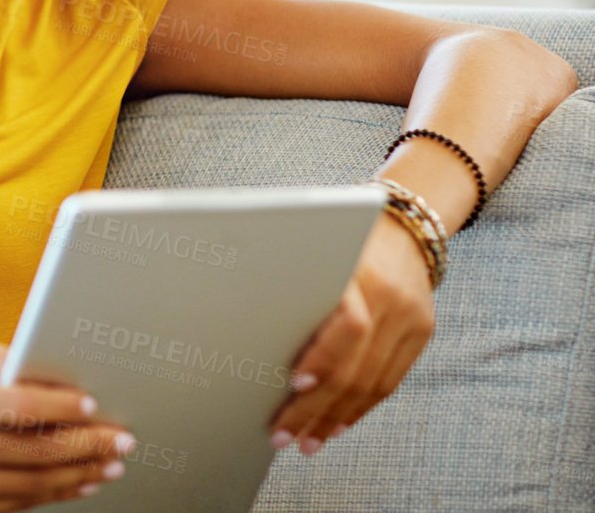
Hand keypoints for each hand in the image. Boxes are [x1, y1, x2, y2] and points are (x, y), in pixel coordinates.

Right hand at [0, 332, 132, 511]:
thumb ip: (4, 357)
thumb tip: (54, 372)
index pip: (16, 406)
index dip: (60, 407)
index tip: (94, 404)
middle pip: (32, 450)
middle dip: (85, 445)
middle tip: (122, 439)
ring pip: (30, 483)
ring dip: (79, 474)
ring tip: (111, 462)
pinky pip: (18, 504)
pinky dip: (56, 494)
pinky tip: (81, 481)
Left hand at [270, 214, 435, 455]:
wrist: (403, 224)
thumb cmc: (337, 234)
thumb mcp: (316, 247)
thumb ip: (292, 282)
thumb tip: (241, 324)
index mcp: (359, 271)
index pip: (348, 325)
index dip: (321, 358)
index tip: (292, 383)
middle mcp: (390, 297)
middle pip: (355, 366)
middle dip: (315, 407)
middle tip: (283, 434)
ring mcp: (412, 317)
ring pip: (373, 383)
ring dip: (336, 418)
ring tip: (307, 441)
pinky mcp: (422, 332)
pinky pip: (391, 381)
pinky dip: (361, 408)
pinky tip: (337, 424)